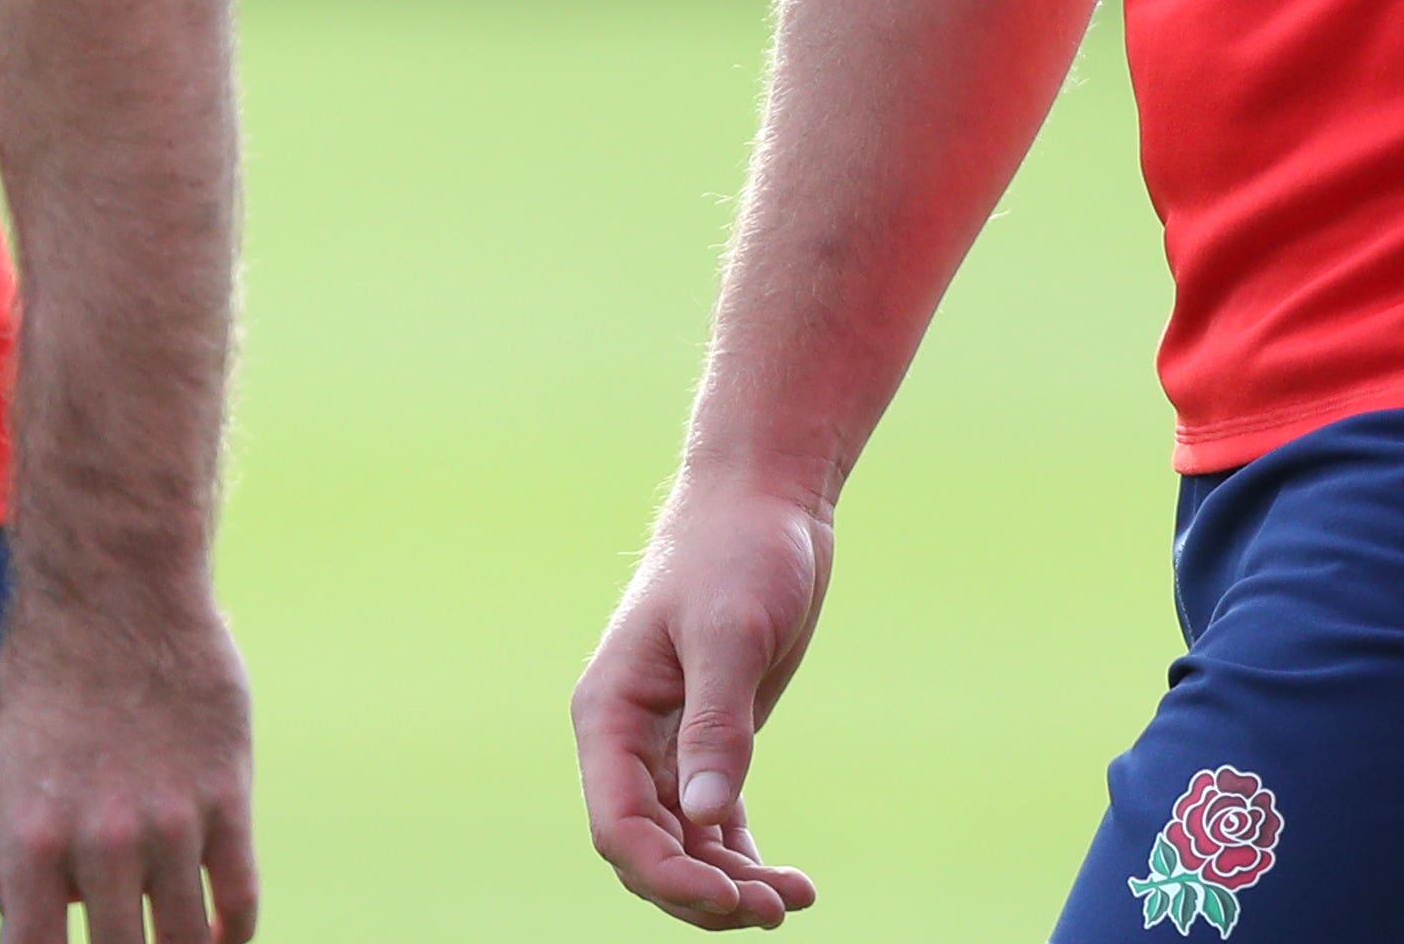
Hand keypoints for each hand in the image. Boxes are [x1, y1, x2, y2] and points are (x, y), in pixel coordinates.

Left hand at [0, 571, 255, 943]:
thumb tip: (23, 913)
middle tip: (120, 940)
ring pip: (185, 939)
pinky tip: (218, 934)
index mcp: (31, 839)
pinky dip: (231, 930)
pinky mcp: (226, 796)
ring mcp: (171, 823)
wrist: (115, 589)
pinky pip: (240, 894)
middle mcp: (101, 842)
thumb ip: (4, 849)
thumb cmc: (42, 674)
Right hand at [572, 478, 831, 926]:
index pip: (616, 825)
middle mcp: (628, 737)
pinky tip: (792, 881)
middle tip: (773, 911)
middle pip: (646, 849)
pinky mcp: (711, 739)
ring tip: (794, 899)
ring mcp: (667, 743)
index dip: (666, 876)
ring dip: (729, 884)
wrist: (763, 501)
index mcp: (609, 712)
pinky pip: (714, 824)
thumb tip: (707, 820)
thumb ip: (716, 726)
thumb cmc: (738, 552)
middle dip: (701, 892)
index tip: (731, 896)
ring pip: (682, 845)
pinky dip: (744, 858)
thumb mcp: (731, 634)